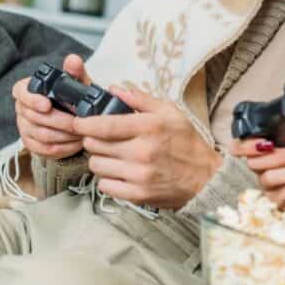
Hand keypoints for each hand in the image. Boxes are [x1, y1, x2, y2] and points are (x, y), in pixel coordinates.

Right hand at [13, 53, 84, 159]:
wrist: (76, 117)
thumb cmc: (74, 97)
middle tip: (78, 122)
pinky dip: (63, 147)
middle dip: (60, 121)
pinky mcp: (31, 144)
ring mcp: (24, 127)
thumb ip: (75, 71)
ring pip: (41, 135)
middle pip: (34, 117)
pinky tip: (76, 143)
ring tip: (81, 132)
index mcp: (28, 89)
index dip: (32, 99)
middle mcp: (22, 108)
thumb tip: (73, 60)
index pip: (21, 92)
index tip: (47, 105)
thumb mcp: (77, 83)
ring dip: (64, 135)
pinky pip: (44, 149)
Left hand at [71, 89, 221, 208]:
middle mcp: (142, 151)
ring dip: (101, 160)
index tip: (78, 123)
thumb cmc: (188, 143)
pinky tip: (120, 173)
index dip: (84, 124)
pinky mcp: (137, 194)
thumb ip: (141, 100)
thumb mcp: (171, 113)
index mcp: (149, 127)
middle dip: (94, 140)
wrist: (206, 179)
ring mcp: (138, 175)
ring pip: (97, 166)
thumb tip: (114, 89)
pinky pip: (104, 186)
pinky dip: (108, 179)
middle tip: (104, 139)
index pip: (104, 125)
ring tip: (114, 157)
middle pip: (95, 145)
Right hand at [230, 138, 284, 224]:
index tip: (266, 143)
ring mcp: (269, 185)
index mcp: (264, 147)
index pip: (238, 147)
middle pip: (253, 163)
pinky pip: (281, 193)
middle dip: (280, 156)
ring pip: (268, 178)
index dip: (246, 146)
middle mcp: (262, 166)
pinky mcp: (279, 201)